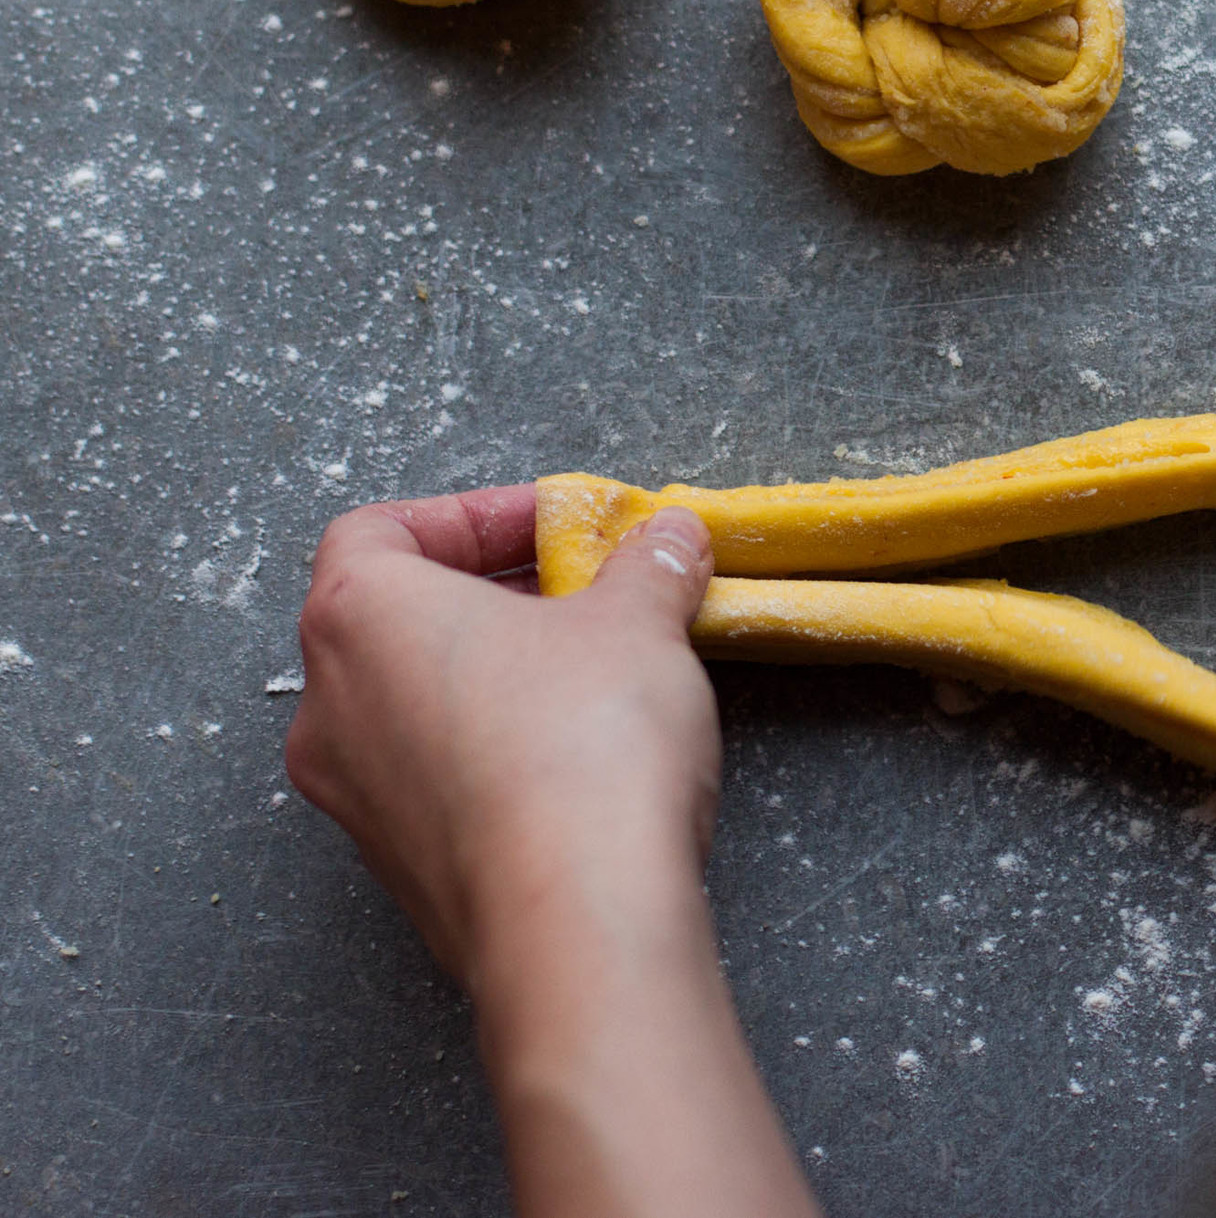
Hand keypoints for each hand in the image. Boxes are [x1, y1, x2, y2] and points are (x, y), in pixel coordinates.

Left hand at [287, 485, 720, 983]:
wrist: (576, 919)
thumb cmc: (582, 749)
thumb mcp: (638, 621)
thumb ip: (648, 566)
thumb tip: (667, 539)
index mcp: (358, 616)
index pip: (382, 529)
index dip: (472, 516)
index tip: (553, 526)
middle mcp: (328, 705)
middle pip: (392, 617)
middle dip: (493, 597)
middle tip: (584, 594)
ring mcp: (352, 796)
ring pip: (409, 704)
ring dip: (492, 676)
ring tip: (591, 674)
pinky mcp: (396, 866)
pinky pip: (433, 778)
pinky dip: (490, 748)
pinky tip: (577, 756)